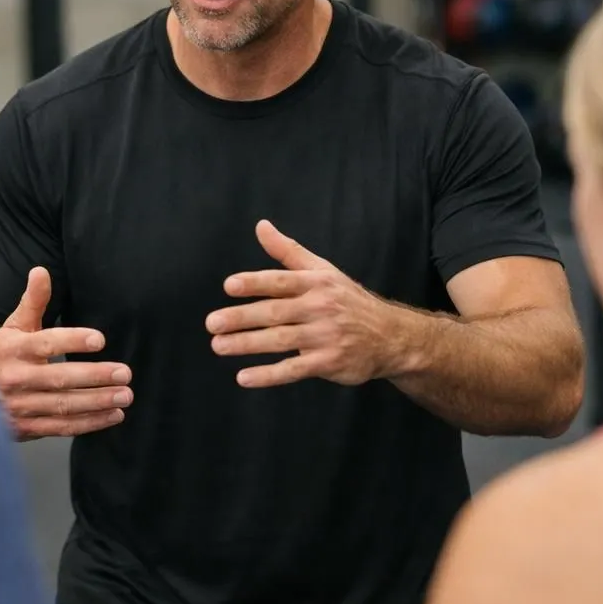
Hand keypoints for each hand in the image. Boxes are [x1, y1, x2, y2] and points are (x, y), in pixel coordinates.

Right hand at [0, 267, 132, 440]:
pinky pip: (62, 427)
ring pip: (63, 406)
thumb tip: (42, 271)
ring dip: (97, 402)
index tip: (100, 340)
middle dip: (94, 376)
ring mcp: (21, 406)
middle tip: (124, 373)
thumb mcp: (12, 327)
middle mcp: (15, 378)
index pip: (45, 343)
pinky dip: (89, 423)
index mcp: (12, 349)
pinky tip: (113, 415)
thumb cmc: (0, 357)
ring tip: (125, 395)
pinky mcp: (27, 428)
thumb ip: (33, 301)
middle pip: (59, 378)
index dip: (72, 341)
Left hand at [205, 220, 402, 388]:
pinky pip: (293, 369)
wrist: (390, 336)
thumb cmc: (347, 300)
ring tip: (219, 346)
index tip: (229, 286)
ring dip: (247, 344)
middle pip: (275, 312)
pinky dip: (268, 375)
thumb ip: (288, 251)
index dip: (255, 283)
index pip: (281, 281)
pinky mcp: (328, 363)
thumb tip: (261, 226)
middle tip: (212, 323)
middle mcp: (320, 307)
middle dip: (241, 318)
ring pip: (280, 340)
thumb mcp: (322, 270)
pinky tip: (244, 377)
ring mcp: (325, 336)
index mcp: (316, 283)